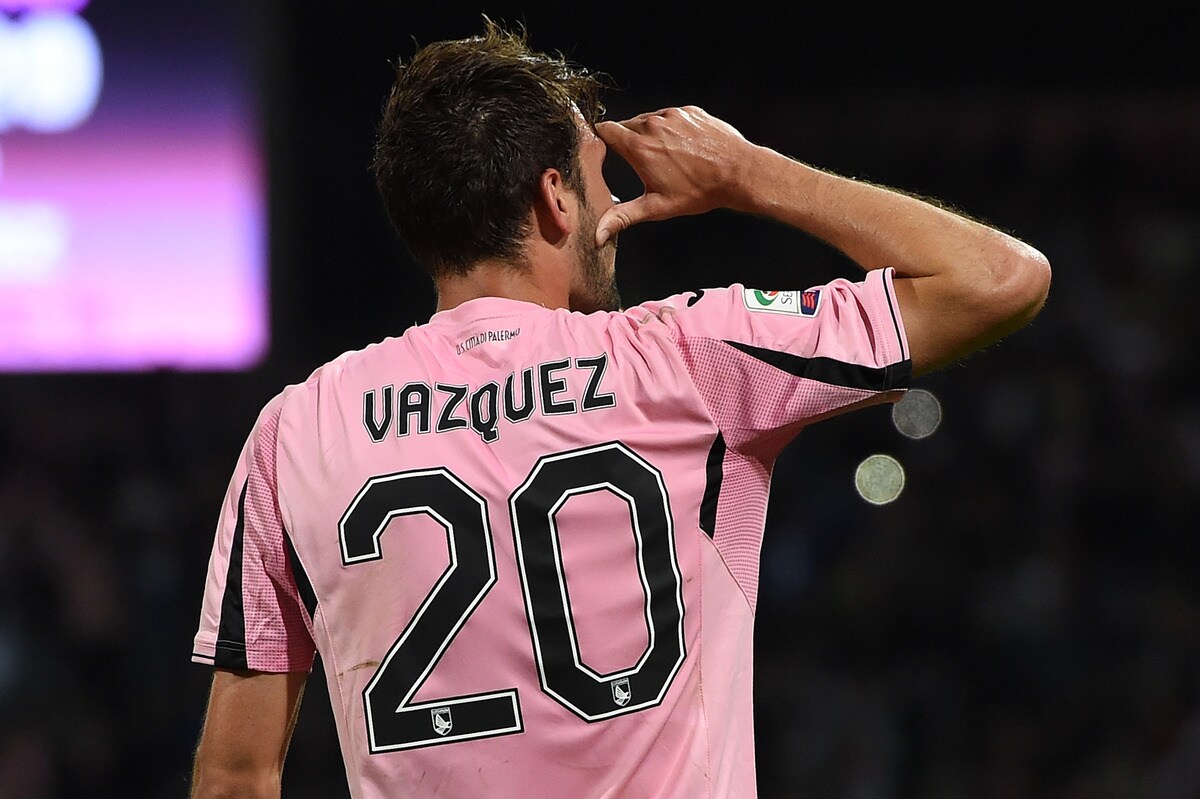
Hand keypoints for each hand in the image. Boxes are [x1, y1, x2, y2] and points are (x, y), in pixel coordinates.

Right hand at [595, 106, 758, 245]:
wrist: (738, 173)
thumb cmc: (699, 191)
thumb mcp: (657, 208)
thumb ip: (622, 217)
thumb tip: (598, 235)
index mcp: (639, 147)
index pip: (605, 130)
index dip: (600, 137)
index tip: (603, 147)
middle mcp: (653, 125)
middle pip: (626, 124)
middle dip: (627, 140)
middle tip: (641, 161)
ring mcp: (673, 115)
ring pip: (649, 119)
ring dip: (650, 134)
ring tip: (666, 157)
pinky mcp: (690, 111)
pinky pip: (671, 116)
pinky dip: (671, 128)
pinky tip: (683, 147)